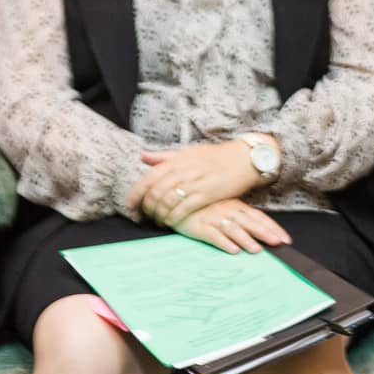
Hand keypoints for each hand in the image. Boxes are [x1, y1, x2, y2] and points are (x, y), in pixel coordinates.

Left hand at [126, 139, 268, 225]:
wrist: (244, 159)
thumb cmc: (216, 156)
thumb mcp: (189, 152)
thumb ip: (165, 156)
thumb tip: (143, 157)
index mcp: (176, 160)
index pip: (147, 179)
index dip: (135, 195)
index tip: (130, 207)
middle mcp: (183, 171)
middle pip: (155, 193)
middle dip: (146, 209)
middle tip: (144, 217)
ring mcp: (195, 183)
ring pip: (166, 203)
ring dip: (159, 215)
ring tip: (158, 221)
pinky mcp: (207, 194)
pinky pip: (183, 209)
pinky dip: (174, 217)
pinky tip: (172, 222)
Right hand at [172, 198, 290, 254]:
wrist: (177, 197)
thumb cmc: (205, 204)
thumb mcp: (226, 205)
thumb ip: (242, 215)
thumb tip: (260, 228)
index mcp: (237, 206)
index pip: (259, 217)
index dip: (273, 228)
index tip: (286, 239)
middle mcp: (228, 211)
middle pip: (250, 223)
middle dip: (265, 233)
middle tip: (278, 243)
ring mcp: (214, 219)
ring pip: (233, 229)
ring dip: (246, 239)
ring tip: (256, 250)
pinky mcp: (199, 227)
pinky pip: (213, 235)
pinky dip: (223, 242)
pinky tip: (233, 250)